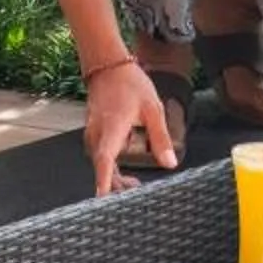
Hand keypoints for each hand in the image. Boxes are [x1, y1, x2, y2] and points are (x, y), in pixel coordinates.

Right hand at [84, 61, 173, 194]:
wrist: (108, 66)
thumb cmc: (130, 85)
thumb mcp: (153, 109)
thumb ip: (160, 138)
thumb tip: (169, 163)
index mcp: (111, 128)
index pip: (105, 159)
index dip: (105, 179)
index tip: (103, 197)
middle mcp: (97, 134)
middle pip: (102, 167)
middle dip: (116, 184)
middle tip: (137, 191)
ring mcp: (93, 134)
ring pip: (101, 163)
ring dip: (114, 176)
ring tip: (134, 185)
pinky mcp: (94, 133)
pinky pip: (100, 155)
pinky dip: (110, 166)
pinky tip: (124, 170)